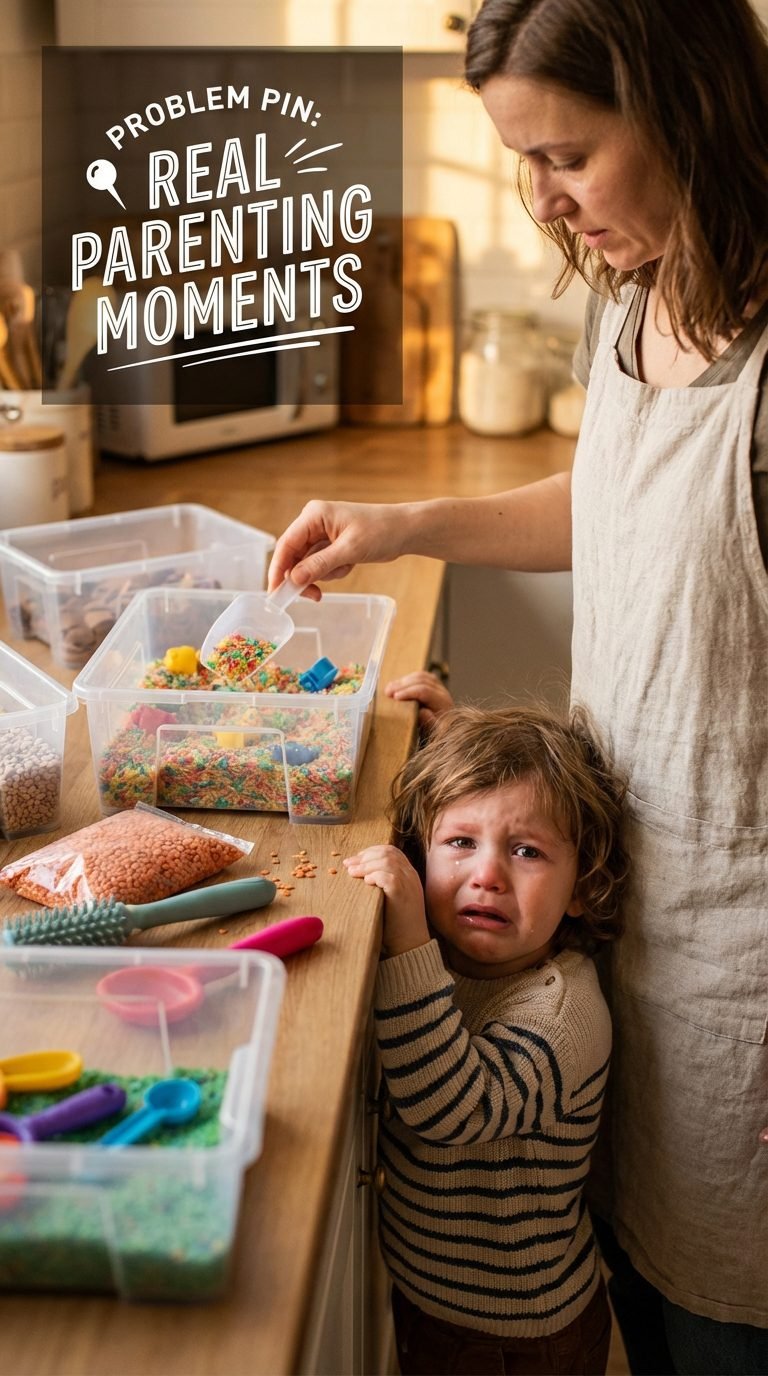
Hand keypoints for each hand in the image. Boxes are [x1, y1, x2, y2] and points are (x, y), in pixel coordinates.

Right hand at [268, 499, 409, 600]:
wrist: (405, 530)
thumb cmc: (381, 531)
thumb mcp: (350, 550)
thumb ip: (320, 564)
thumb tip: (293, 579)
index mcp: (314, 515)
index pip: (287, 545)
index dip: (279, 570)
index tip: (275, 593)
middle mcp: (313, 523)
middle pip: (294, 557)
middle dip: (304, 577)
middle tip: (314, 596)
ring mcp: (321, 534)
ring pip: (307, 565)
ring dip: (324, 574)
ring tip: (347, 567)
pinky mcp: (331, 545)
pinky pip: (321, 566)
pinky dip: (334, 571)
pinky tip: (350, 564)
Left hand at [344, 845, 430, 957]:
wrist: (411, 944)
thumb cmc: (398, 925)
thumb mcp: (393, 899)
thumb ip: (384, 885)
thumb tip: (362, 876)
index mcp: (410, 875)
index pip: (392, 851)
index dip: (371, 852)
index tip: (356, 859)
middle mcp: (411, 876)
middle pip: (388, 853)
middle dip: (365, 856)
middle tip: (348, 865)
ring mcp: (409, 885)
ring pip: (387, 862)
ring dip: (366, 865)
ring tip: (352, 873)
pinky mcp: (403, 895)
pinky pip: (389, 877)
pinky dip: (375, 876)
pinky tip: (366, 882)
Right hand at [385, 670, 453, 731]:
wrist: (444, 730)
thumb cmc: (438, 732)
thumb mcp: (434, 731)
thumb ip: (429, 722)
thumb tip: (422, 711)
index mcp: (443, 702)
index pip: (424, 690)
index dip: (409, 692)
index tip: (395, 697)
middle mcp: (442, 691)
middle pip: (422, 680)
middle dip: (403, 685)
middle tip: (388, 692)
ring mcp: (438, 686)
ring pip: (420, 676)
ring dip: (403, 681)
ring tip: (389, 688)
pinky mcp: (433, 685)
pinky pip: (420, 677)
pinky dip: (407, 679)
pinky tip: (397, 685)